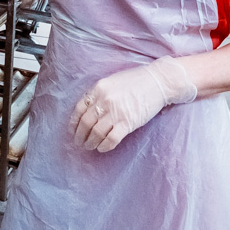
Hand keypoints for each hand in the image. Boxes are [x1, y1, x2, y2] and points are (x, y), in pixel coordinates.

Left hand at [69, 56, 196, 152]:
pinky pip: (111, 139)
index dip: (73, 123)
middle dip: (80, 136)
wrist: (157, 82)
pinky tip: (102, 148)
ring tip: (89, 146)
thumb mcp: (111, 82)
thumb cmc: (134, 81)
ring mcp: (116, 112)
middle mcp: (104, 100)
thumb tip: (87, 110)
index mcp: (98, 89)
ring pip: (96, 133)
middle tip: (79, 143)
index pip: (79, 109)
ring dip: (90, 142)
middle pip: (86, 123)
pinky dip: (104, 146)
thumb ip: (98, 94)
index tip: (72, 131)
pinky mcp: (128, 123)